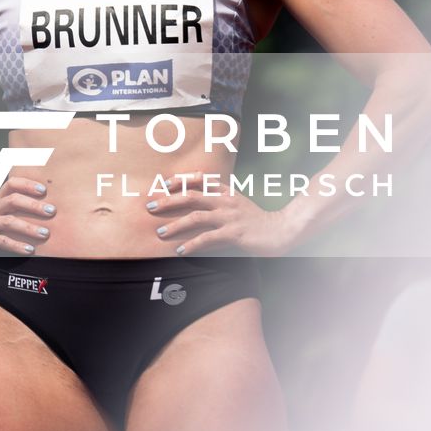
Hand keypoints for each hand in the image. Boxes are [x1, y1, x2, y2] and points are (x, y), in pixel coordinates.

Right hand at [0, 175, 55, 265]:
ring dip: (29, 227)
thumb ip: (16, 208)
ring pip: (9, 221)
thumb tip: (48, 207)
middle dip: (34, 205)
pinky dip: (17, 245)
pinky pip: (1, 241)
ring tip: (46, 233)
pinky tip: (30, 250)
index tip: (44, 189)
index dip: (27, 184)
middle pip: (12, 200)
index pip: (11, 184)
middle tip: (52, 211)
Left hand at [146, 173, 298, 256]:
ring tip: (160, 232)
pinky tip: (181, 250)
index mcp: (226, 191)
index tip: (162, 184)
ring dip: (175, 225)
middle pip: (191, 196)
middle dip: (168, 200)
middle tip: (150, 206)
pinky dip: (192, 244)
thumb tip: (196, 205)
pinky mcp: (234, 233)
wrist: (281, 230)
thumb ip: (219, 201)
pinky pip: (208, 238)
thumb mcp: (238, 204)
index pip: (199, 180)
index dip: (179, 180)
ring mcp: (230, 216)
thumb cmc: (257, 220)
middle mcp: (226, 200)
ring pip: (196, 217)